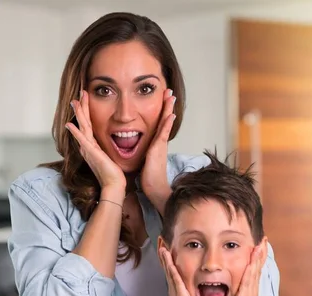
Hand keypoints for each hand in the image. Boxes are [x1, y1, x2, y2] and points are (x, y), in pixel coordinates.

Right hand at [66, 91, 125, 190]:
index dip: (86, 113)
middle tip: (79, 95)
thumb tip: (114, 142)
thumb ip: (108, 149)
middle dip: (81, 109)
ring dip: (79, 114)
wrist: (113, 185)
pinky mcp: (92, 154)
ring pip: (82, 128)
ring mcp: (88, 149)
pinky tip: (70, 124)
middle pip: (83, 123)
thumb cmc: (114, 174)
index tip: (85, 101)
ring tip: (75, 102)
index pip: (88, 126)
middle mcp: (88, 147)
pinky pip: (82, 140)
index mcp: (92, 146)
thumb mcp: (110, 156)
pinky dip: (76, 132)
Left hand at [141, 89, 175, 207]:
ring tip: (171, 96)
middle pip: (165, 119)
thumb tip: (140, 149)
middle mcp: (160, 142)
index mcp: (156, 143)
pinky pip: (163, 134)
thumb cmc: (148, 177)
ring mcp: (160, 144)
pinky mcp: (158, 149)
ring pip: (165, 123)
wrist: (154, 188)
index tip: (164, 99)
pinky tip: (171, 114)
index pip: (159, 123)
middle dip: (167, 105)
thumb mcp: (146, 160)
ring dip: (168, 109)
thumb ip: (145, 153)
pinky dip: (168, 124)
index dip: (162, 111)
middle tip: (169, 91)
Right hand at [160, 247, 200, 295]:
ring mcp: (175, 290)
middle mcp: (173, 288)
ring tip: (163, 250)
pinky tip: (170, 263)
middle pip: (167, 269)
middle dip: (164, 258)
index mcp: (175, 290)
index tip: (166, 252)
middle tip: (161, 246)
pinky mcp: (180, 293)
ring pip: (169, 272)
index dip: (167, 262)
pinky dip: (172, 270)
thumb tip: (191, 288)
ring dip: (166, 261)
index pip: (170, 272)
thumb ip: (188, 293)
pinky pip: (175, 279)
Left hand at [224, 245, 264, 295]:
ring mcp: (250, 292)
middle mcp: (253, 287)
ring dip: (257, 258)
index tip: (261, 243)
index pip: (257, 267)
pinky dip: (250, 272)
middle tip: (264, 239)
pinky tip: (251, 264)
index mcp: (251, 287)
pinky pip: (248, 282)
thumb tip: (237, 278)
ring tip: (259, 246)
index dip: (259, 255)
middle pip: (259, 266)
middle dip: (262, 252)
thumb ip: (239, 287)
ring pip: (255, 272)